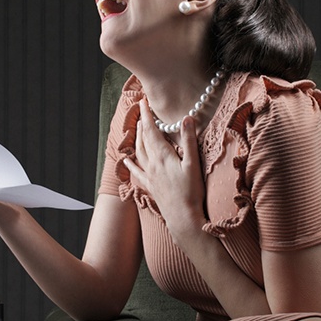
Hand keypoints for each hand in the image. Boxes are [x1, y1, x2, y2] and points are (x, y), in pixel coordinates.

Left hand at [123, 99, 207, 247]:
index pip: (152, 130)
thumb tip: (186, 118)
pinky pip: (136, 171)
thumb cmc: (191, 192)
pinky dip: (131, 163)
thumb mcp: (193, 164)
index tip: (143, 102)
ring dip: (138, 138)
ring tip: (138, 127)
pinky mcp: (149, 186)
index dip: (147, 115)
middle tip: (143, 111)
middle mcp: (152, 164)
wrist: (183, 218)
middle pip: (144, 139)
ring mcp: (149, 175)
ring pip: (139, 152)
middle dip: (143, 123)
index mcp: (162, 156)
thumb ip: (188, 140)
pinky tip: (127, 159)